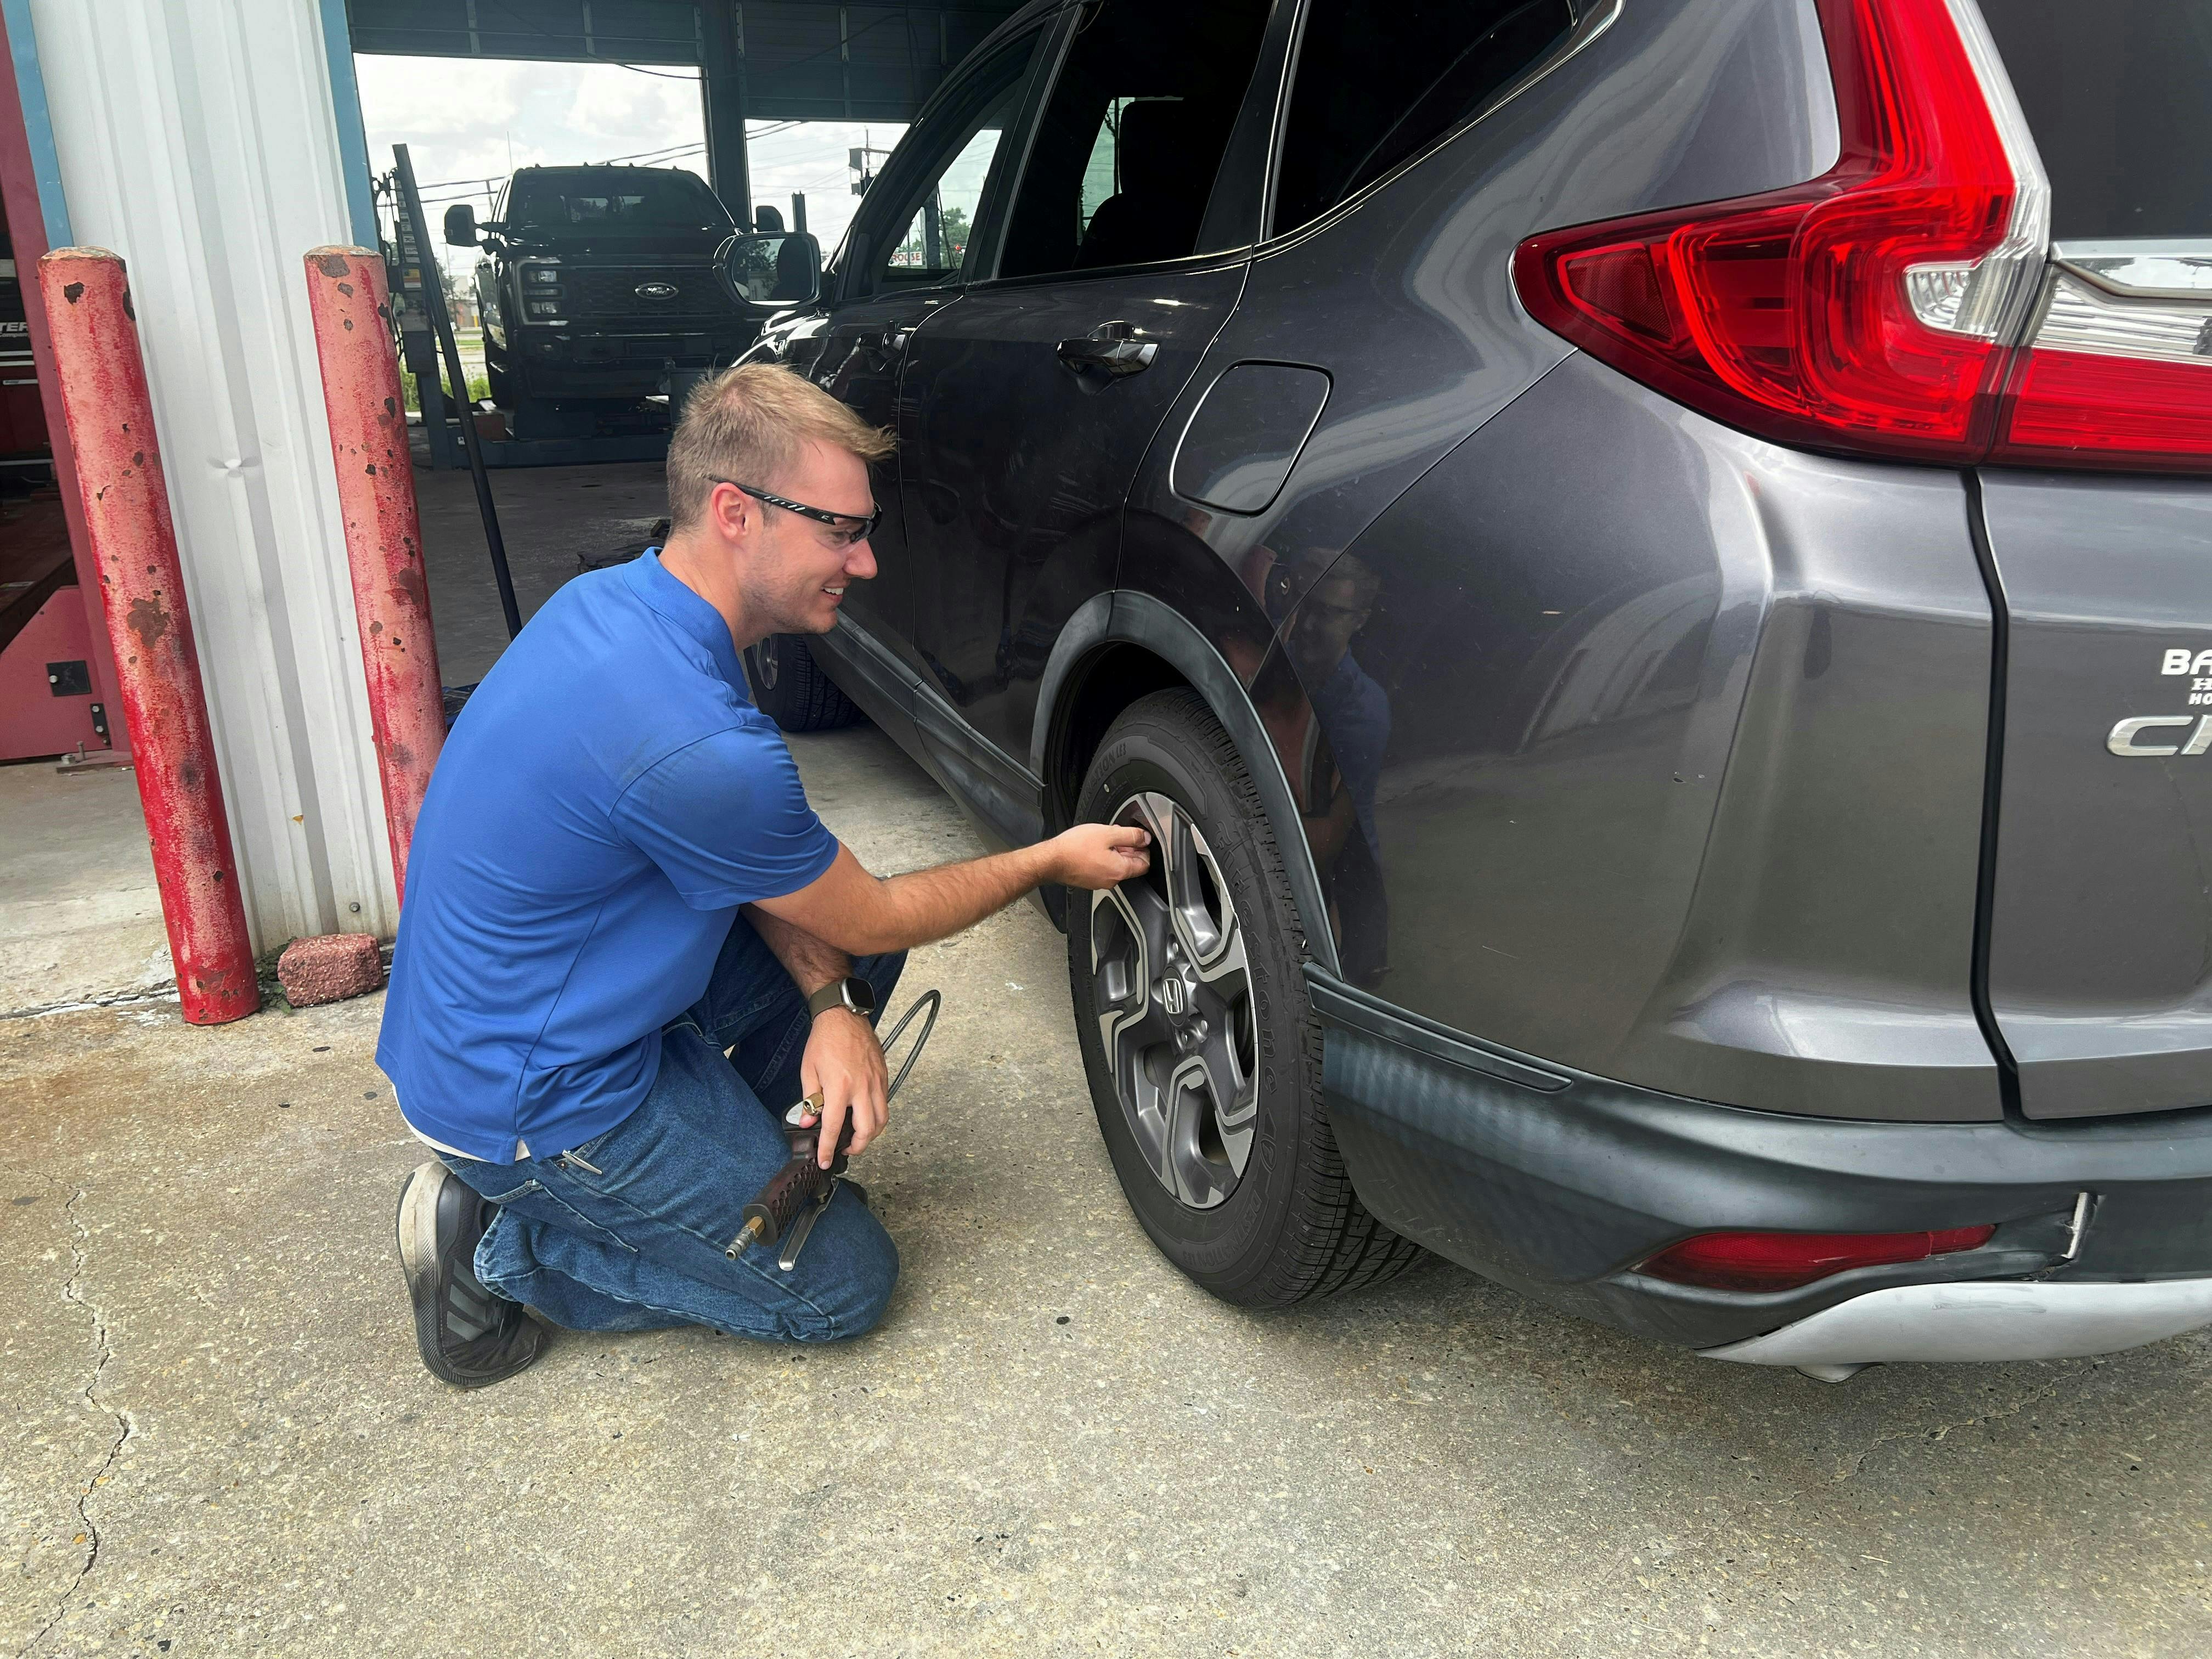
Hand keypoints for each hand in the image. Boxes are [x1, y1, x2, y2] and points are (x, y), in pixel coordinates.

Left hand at [798, 1007, 889, 1168]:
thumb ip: (810, 1100)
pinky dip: (878, 1115)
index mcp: (839, 1087)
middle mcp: (861, 1087)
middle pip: (867, 1130)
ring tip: (858, 1136)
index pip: (834, 1127)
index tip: (825, 1160)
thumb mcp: (808, 1070)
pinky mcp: (883, 1076)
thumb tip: (809, 1122)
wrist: (843, 1015)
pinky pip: (885, 1103)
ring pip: (882, 1119)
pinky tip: (866, 1114)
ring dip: (871, 1134)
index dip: (828, 1148)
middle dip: (857, 1147)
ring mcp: (875, 1082)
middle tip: (845, 1149)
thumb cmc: (825, 1040)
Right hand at [1049, 822, 1151, 889]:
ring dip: (1116, 851)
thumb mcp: (1107, 834)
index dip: (1145, 849)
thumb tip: (1144, 837)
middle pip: (1131, 865)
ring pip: (1116, 866)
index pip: (1145, 864)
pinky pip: (1104, 868)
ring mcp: (1100, 882)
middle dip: (1130, 849)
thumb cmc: (1074, 848)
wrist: (1051, 860)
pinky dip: (1105, 857)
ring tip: (1106, 837)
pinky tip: (1096, 846)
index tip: (1140, 839)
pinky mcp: (1090, 880)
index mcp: (1120, 870)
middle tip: (1122, 834)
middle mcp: (1112, 880)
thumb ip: (1130, 835)